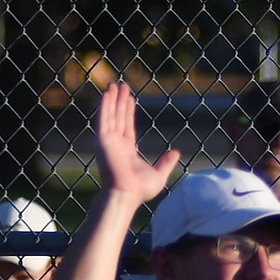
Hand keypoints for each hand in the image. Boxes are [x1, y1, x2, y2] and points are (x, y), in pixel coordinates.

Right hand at [95, 83, 180, 203]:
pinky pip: (103, 119)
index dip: (128, 112)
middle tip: (122, 86)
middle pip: (118, 117)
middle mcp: (116, 144)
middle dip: (120, 101)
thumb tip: (176, 152)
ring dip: (112, 100)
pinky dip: (105, 106)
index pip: (127, 126)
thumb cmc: (141, 189)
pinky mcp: (103, 140)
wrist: (127, 194)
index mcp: (127, 150)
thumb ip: (166, 162)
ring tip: (115, 85)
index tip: (130, 99)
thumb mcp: (159, 174)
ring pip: (111, 115)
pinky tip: (107, 94)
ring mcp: (108, 141)